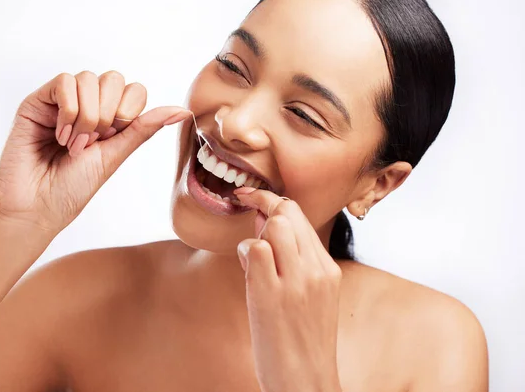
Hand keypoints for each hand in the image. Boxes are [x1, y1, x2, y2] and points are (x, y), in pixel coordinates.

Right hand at [0, 71, 190, 234]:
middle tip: (92, 143)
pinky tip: (59, 136)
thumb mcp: (116, 155)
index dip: (128, 113)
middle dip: (108, 115)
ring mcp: (61, 102)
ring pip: (88, 79)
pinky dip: (68, 111)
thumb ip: (144, 128)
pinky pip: (64, 82)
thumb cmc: (73, 187)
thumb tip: (183, 110)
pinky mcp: (37, 102)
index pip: (134, 90)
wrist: (37, 207)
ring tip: (74, 144)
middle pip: (114, 79)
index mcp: (109, 118)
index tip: (112, 140)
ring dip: (87, 117)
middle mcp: (86, 105)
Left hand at [233, 186, 343, 391]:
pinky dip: (246, 252)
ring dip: (257, 232)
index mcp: (327, 269)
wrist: (305, 382)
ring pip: (274, 224)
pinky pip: (255, 249)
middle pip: (288, 211)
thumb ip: (293, 261)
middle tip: (248, 215)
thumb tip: (263, 227)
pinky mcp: (271, 293)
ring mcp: (295, 280)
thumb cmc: (301, 341)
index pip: (301, 216)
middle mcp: (316, 269)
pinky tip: (247, 270)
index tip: (255, 200)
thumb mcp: (311, 297)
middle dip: (263, 205)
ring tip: (254, 257)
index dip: (274, 203)